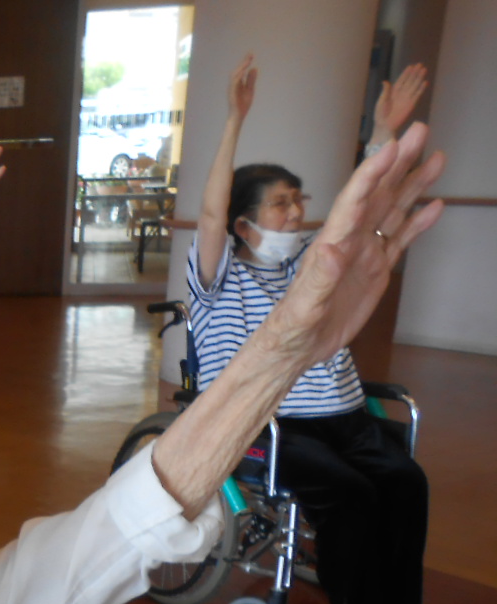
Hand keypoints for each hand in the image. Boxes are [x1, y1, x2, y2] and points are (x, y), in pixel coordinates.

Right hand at [228, 54, 256, 121]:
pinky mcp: (232, 95)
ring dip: (241, 68)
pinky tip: (243, 71)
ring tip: (247, 61)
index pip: (241, 70)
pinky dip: (238, 77)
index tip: (251, 54)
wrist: (238, 117)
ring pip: (234, 76)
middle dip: (243, 62)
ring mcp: (231, 90)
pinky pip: (234, 84)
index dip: (245, 62)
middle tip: (251, 55)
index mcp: (237, 83)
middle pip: (237, 71)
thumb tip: (254, 68)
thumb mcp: (250, 90)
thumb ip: (251, 80)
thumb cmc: (242, 105)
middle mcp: (233, 85)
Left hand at [263, 122, 443, 364]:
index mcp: (331, 243)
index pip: (354, 200)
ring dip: (414, 185)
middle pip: (379, 194)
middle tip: (420, 131)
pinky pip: (400, 239)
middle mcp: (350, 240)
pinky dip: (418, 222)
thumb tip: (331, 249)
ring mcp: (364, 253)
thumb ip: (319, 278)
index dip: (372, 173)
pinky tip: (436, 205)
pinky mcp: (375, 270)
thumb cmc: (293, 326)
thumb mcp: (305, 305)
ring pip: (394, 211)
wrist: (296, 346)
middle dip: (399, 163)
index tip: (390, 147)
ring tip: (437, 158)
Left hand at [373, 62, 428, 140]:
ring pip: (414, 85)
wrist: (385, 126)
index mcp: (393, 92)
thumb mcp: (381, 102)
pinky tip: (425, 82)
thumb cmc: (380, 114)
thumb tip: (385, 81)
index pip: (401, 80)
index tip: (411, 66)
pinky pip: (417, 94)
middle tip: (420, 64)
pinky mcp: (411, 104)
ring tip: (424, 70)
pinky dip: (421, 88)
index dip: (406, 73)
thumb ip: (385, 91)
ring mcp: (407, 98)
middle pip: (409, 81)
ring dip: (419, 78)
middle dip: (414, 73)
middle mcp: (401, 93)